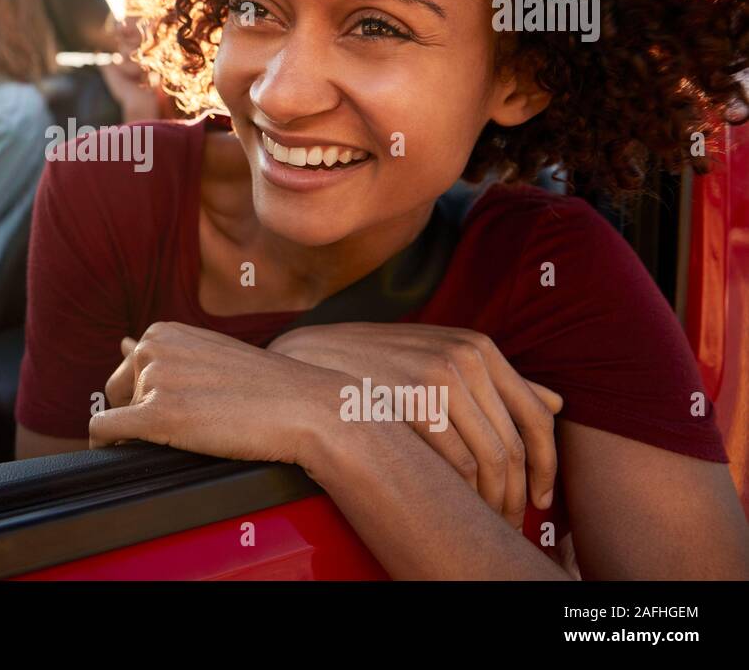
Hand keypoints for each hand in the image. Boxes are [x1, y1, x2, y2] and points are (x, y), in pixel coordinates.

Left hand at [91, 321, 352, 467]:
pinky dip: (106, 448)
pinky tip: (125, 457)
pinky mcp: (158, 414)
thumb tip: (121, 342)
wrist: (303, 407)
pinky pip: (105, 433)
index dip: (145, 397)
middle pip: (116, 392)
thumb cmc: (261, 386)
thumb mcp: (208, 353)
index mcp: (162, 332)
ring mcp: (154, 379)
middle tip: (181, 431)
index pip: (128, 370)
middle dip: (135, 415)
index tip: (177, 412)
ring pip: (114, 417)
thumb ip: (164, 350)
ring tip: (185, 439)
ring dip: (136, 435)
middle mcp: (152, 348)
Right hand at [268, 322, 563, 527]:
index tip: (540, 497)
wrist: (311, 360)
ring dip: (493, 501)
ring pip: (489, 459)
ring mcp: (439, 376)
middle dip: (518, 494)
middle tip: (512, 521)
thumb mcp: (438, 356)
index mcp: (479, 346)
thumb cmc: (376, 366)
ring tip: (485, 521)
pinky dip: (462, 493)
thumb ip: (496, 380)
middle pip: (514, 445)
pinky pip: (454, 461)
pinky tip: (454, 506)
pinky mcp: (412, 400)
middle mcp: (466, 356)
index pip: (537, 416)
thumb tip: (557, 402)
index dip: (546, 465)